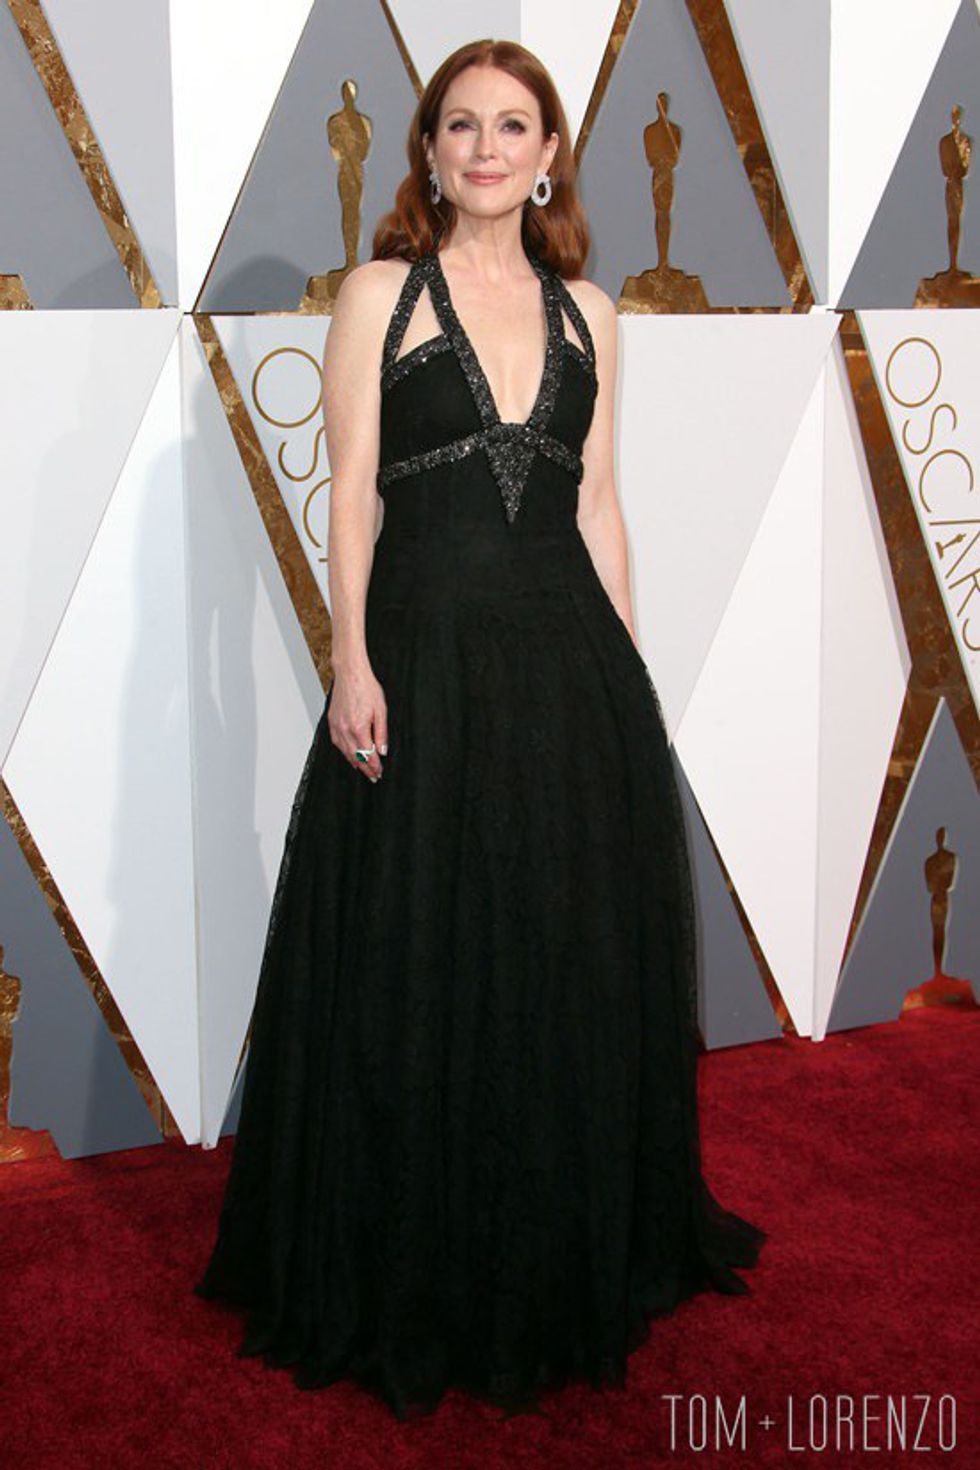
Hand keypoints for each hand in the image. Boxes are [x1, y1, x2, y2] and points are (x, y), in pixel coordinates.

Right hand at [328, 666, 387, 781]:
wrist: (350, 674)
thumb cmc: (366, 688)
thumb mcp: (381, 711)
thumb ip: (381, 733)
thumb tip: (382, 751)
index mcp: (359, 728)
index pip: (368, 754)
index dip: (374, 766)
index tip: (379, 772)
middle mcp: (345, 729)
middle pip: (356, 757)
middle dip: (365, 768)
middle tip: (373, 776)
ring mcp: (336, 726)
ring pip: (345, 752)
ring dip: (354, 763)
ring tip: (363, 769)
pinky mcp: (332, 722)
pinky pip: (337, 742)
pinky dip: (344, 752)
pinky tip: (350, 755)